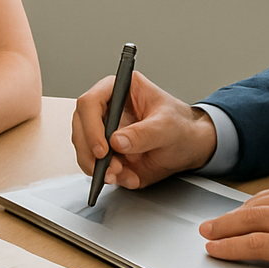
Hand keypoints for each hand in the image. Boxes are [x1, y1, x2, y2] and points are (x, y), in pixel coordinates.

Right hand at [70, 71, 217, 190]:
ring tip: (121, 174)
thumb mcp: (168, 126)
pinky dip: (109, 176)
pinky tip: (128, 177)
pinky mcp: (108, 153)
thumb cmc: (180, 125)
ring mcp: (104, 132)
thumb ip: (144, 133)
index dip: (91, 125)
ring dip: (98, 167)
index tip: (103, 147)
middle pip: (80, 127)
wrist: (189, 146)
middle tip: (109, 167)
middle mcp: (106, 110)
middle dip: (91, 152)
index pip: (90, 102)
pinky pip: (96, 166)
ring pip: (84, 149)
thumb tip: (117, 141)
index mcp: (119, 90)